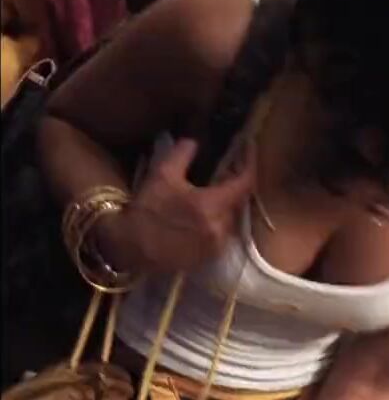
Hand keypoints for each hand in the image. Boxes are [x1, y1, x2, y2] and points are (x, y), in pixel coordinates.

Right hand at [95, 138, 256, 275]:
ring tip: (210, 194)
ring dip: (224, 205)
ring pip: (230, 218)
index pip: (246, 182)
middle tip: (224, 172)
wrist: (128, 249)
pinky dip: (216, 223)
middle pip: (238, 200)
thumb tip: (194, 141)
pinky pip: (221, 235)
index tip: (249, 150)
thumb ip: (182, 154)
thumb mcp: (161, 176)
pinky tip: (202, 216)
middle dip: (232, 185)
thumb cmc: (146, 211)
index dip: (249, 164)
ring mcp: (216, 246)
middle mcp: (220, 227)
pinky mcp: (208, 259)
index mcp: (213, 206)